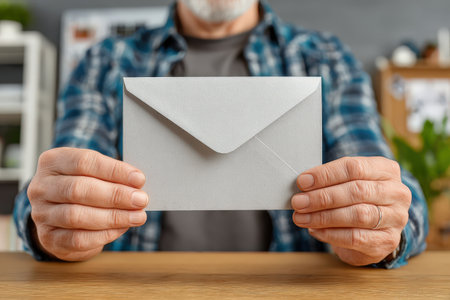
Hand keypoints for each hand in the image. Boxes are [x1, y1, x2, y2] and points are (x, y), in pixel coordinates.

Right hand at [28, 147, 147, 260]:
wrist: (61, 216)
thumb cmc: (84, 187)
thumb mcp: (94, 174)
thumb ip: (112, 176)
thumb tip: (137, 185)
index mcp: (53, 161)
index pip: (84, 162)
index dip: (114, 171)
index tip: (139, 179)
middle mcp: (41, 186)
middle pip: (79, 189)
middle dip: (115, 195)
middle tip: (141, 199)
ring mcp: (41, 214)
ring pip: (77, 216)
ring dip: (113, 216)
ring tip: (137, 216)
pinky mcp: (48, 238)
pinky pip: (77, 239)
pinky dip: (104, 234)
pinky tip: (122, 228)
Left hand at [291, 157, 410, 265]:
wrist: (373, 230)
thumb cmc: (354, 199)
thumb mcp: (346, 182)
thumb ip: (329, 180)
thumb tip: (302, 184)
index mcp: (386, 169)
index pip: (354, 167)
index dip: (325, 175)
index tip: (302, 182)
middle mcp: (397, 192)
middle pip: (356, 191)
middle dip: (322, 197)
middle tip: (298, 202)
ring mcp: (396, 218)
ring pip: (357, 215)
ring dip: (323, 217)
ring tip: (302, 218)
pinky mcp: (388, 241)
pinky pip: (356, 237)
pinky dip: (331, 234)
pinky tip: (315, 230)